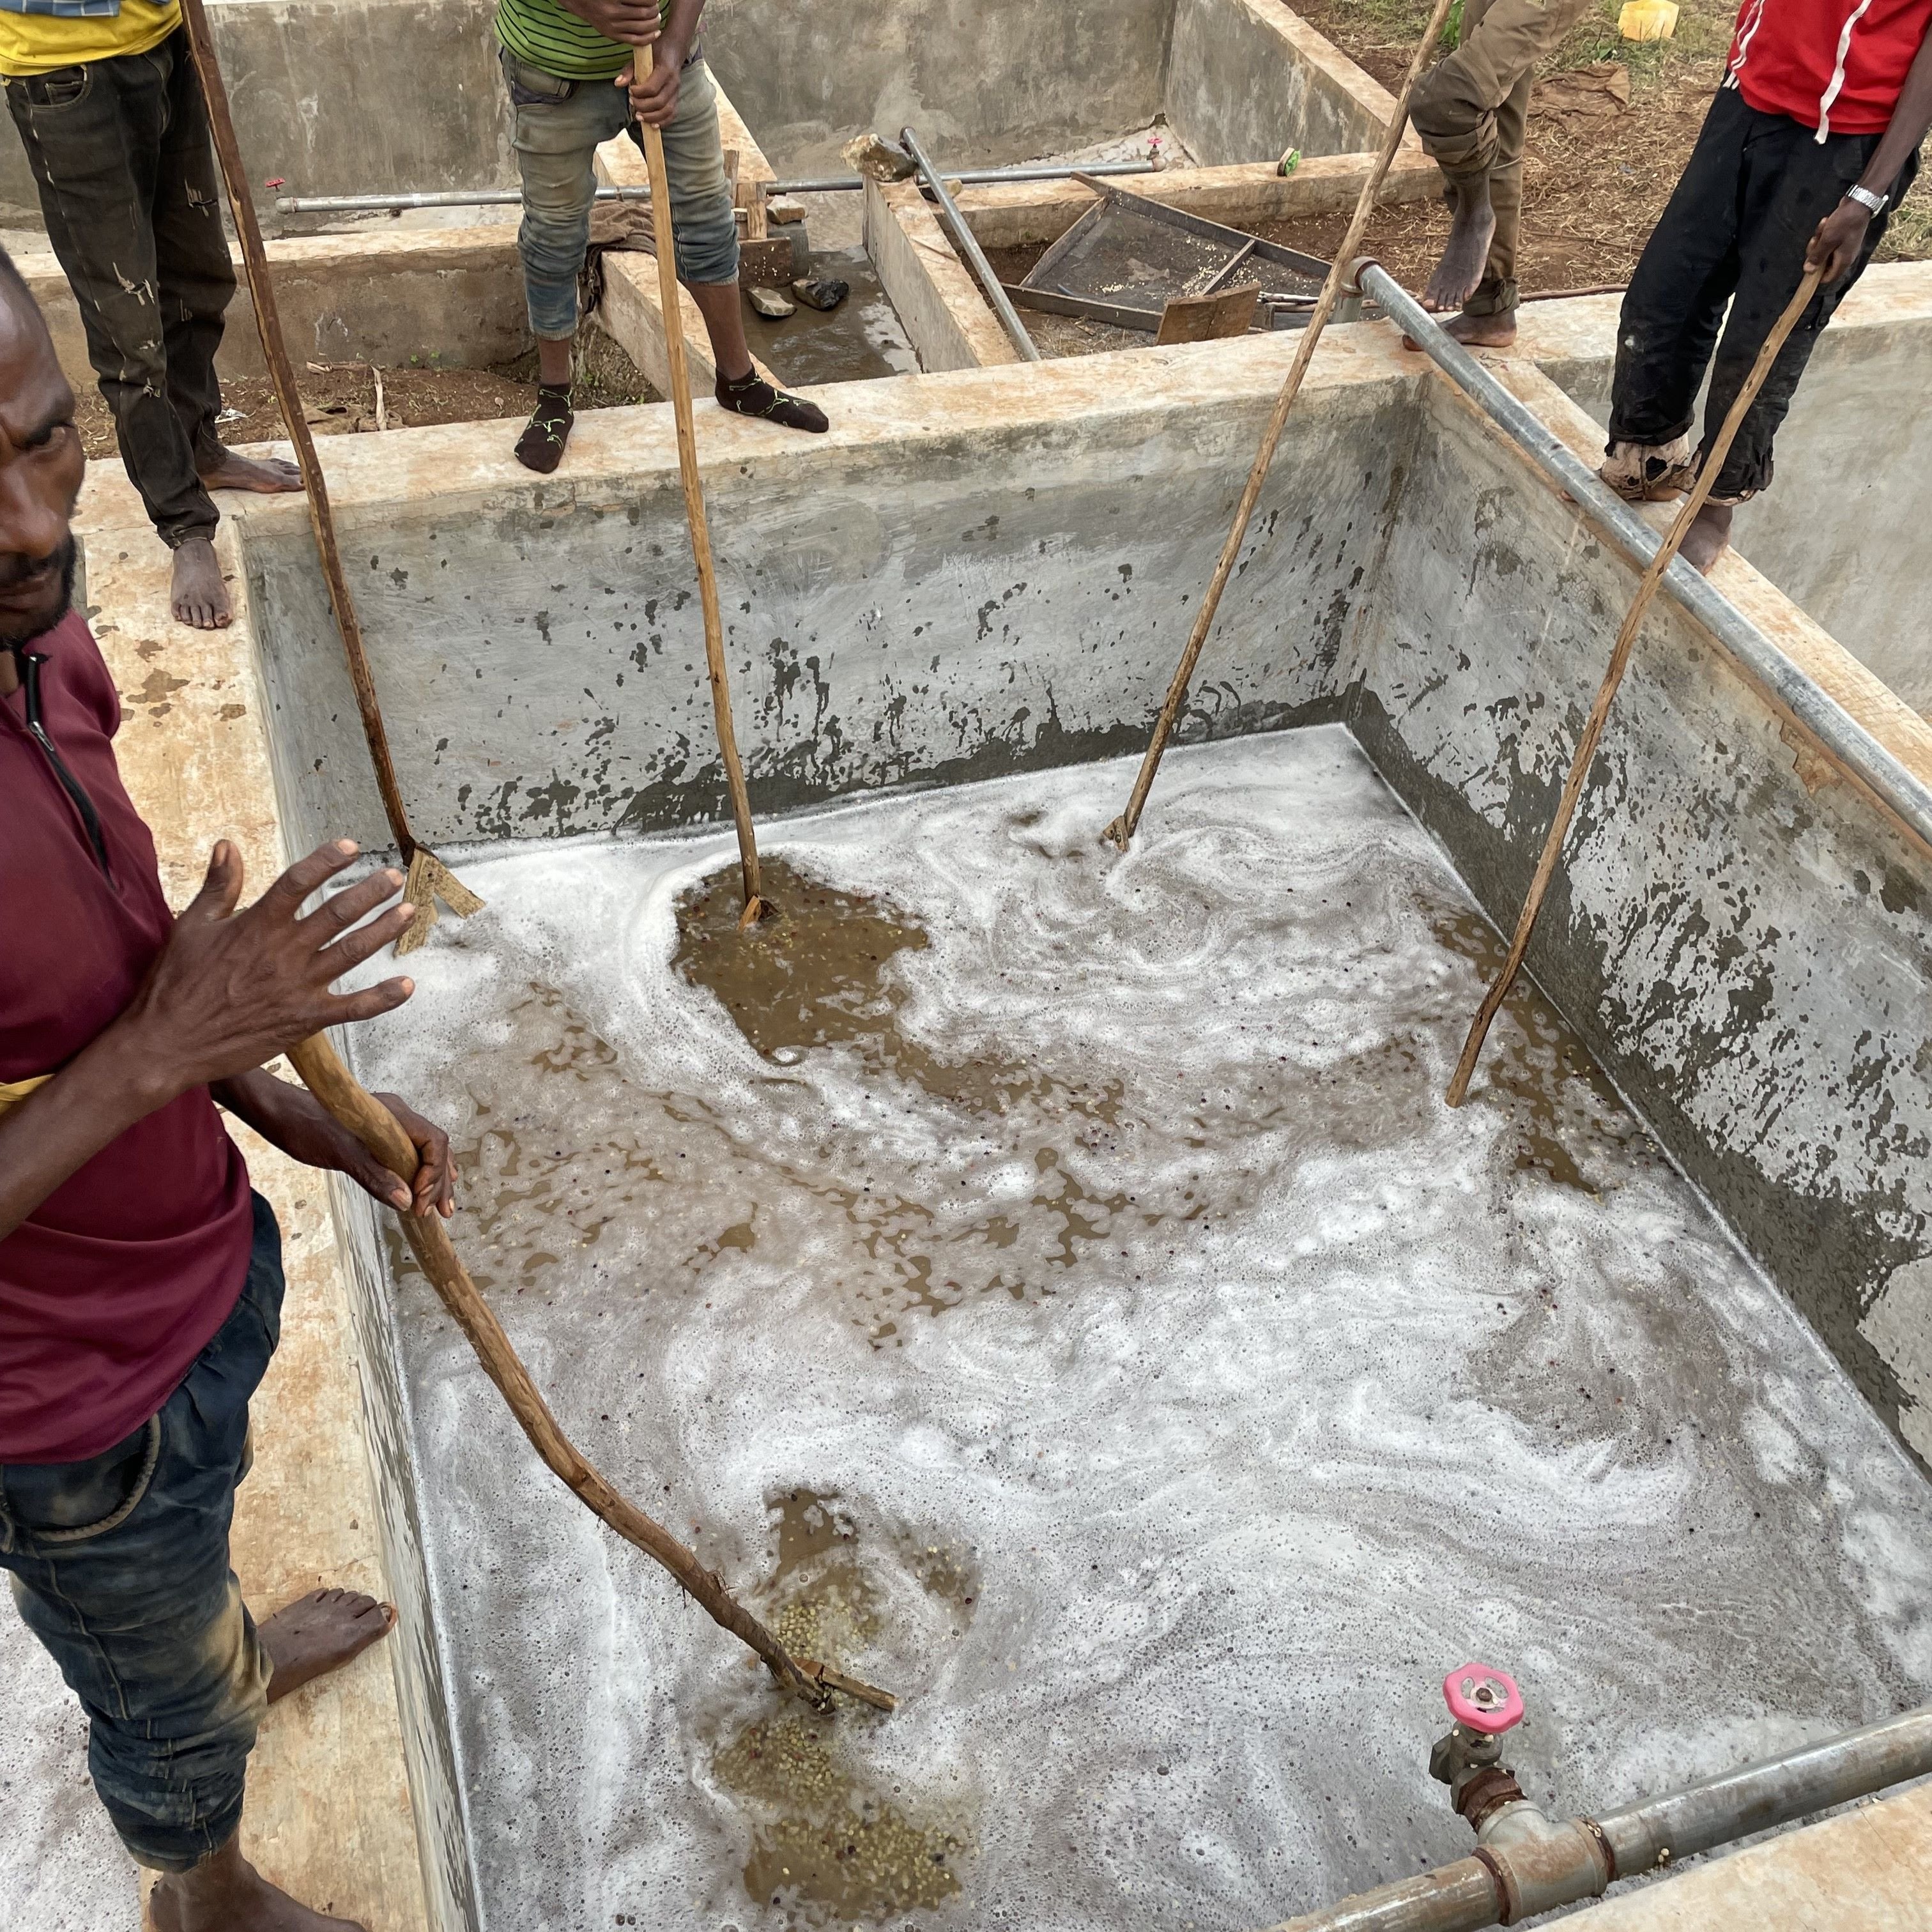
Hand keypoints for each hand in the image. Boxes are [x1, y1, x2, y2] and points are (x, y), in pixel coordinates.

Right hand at [114, 839, 415, 1107]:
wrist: (167, 1044)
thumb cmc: (174, 983)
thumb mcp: (191, 926)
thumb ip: (218, 886)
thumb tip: (227, 844)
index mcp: (256, 925)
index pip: (298, 882)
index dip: (326, 860)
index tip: (350, 846)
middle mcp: (283, 951)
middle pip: (337, 913)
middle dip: (370, 892)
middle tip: (394, 876)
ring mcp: (298, 986)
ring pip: (352, 951)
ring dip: (383, 931)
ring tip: (408, 912)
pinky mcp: (305, 1018)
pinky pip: (353, 1007)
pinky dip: (383, 998)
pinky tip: (408, 985)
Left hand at [217, 1073, 455, 1217]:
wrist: (277, 1112)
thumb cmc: (303, 1125)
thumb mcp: (338, 1153)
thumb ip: (374, 1175)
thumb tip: (406, 1201)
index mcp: (394, 1114)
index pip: (434, 1141)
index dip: (434, 1173)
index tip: (420, 1200)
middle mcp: (397, 1117)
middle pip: (436, 1149)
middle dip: (440, 1183)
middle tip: (442, 1212)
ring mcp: (389, 1126)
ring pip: (425, 1153)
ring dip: (435, 1181)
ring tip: (441, 1208)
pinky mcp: (378, 1137)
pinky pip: (409, 1155)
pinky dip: (419, 1175)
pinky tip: (420, 1191)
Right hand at [559, 0, 659, 42]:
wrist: (581, 1)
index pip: (644, 0)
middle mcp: (613, 11)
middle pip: (645, 13)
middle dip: (655, 10)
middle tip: (656, 7)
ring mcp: (613, 26)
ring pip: (643, 28)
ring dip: (655, 23)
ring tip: (656, 17)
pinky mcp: (613, 36)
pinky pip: (636, 40)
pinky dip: (649, 37)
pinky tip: (656, 32)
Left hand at [618, 40, 682, 125]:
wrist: (673, 49)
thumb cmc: (654, 52)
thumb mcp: (641, 55)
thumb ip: (629, 70)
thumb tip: (618, 84)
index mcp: (665, 70)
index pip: (652, 88)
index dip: (639, 93)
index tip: (630, 91)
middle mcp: (673, 82)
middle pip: (659, 102)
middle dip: (643, 106)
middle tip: (632, 103)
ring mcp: (676, 92)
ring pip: (667, 111)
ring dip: (651, 117)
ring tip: (638, 116)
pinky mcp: (676, 99)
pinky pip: (672, 115)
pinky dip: (662, 122)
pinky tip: (652, 125)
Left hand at [1807, 199, 1870, 281]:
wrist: (1859, 201)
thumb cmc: (1845, 222)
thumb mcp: (1827, 241)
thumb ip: (1817, 257)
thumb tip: (1808, 271)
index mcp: (1844, 261)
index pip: (1828, 278)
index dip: (1816, 275)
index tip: (1809, 263)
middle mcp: (1845, 257)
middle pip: (1824, 264)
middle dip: (1816, 253)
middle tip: (1815, 240)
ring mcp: (1845, 247)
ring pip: (1825, 251)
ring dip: (1819, 240)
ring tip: (1822, 227)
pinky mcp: (1843, 238)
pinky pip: (1829, 241)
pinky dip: (1824, 233)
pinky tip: (1825, 222)